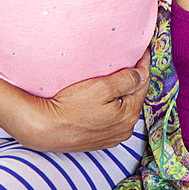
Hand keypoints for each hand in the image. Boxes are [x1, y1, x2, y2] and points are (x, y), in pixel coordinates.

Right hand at [8, 49, 150, 152]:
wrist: (44, 129)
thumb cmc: (70, 107)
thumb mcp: (101, 87)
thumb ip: (127, 80)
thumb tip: (142, 74)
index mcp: (129, 114)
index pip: (143, 83)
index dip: (144, 64)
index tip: (143, 50)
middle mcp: (125, 129)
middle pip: (135, 96)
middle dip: (135, 79)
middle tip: (133, 60)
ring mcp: (112, 136)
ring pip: (125, 108)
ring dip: (124, 93)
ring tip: (119, 77)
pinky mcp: (99, 139)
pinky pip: (113, 118)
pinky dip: (114, 106)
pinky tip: (106, 97)